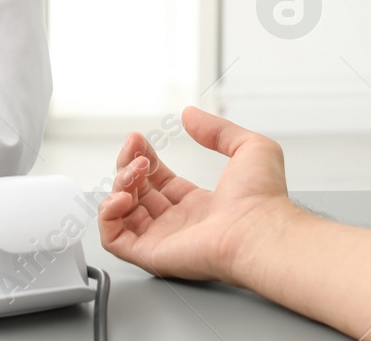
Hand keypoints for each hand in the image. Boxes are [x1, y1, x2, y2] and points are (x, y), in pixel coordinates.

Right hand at [98, 105, 301, 288]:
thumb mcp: (247, 147)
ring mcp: (165, 240)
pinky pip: (114, 240)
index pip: (159, 181)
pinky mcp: (152, 255)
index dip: (145, 158)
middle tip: (135, 150)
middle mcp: (180, 223)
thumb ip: (217, 129)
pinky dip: (108, 216)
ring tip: (134, 171)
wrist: (260, 230)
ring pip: (123, 214)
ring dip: (118, 186)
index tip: (138, 139)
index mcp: (199, 204)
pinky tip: (121, 197)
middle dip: (129, 166)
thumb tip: (190, 115)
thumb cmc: (263, 198)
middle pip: (138, 193)